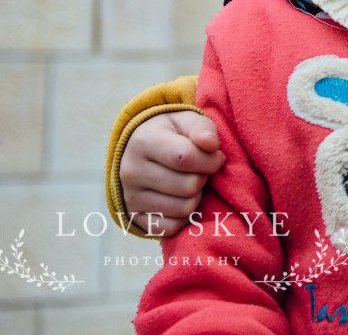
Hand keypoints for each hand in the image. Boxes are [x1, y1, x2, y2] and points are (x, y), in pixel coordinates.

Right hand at [118, 111, 222, 235]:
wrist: (139, 148)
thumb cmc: (171, 133)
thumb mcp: (186, 120)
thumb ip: (202, 128)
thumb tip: (211, 145)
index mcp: (143, 142)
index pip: (185, 157)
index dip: (210, 160)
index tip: (216, 157)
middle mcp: (131, 172)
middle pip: (187, 186)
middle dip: (203, 178)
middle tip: (200, 170)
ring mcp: (130, 198)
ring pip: (183, 209)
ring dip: (196, 196)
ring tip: (190, 181)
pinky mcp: (134, 218)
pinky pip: (171, 228)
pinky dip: (184, 216)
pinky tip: (181, 198)